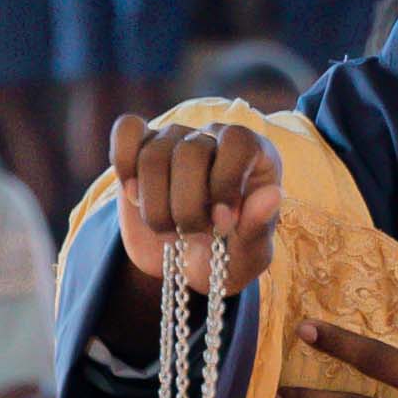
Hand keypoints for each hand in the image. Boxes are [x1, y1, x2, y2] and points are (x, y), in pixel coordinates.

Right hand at [111, 114, 284, 292]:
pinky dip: (124, 163)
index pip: (238, 142)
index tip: (222, 222)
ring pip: (154, 155)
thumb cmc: (225, 256)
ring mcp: (176, 138)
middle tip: (193, 235)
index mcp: (255, 155)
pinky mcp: (141, 147)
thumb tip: (273, 194)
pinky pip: (127, 131)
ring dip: (154, 206)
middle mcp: (215, 137)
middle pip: (190, 151)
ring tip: (167, 230)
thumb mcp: (248, 256)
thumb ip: (259, 228)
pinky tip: (134, 195)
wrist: (185, 266)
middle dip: (187, 206)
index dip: (225, 182)